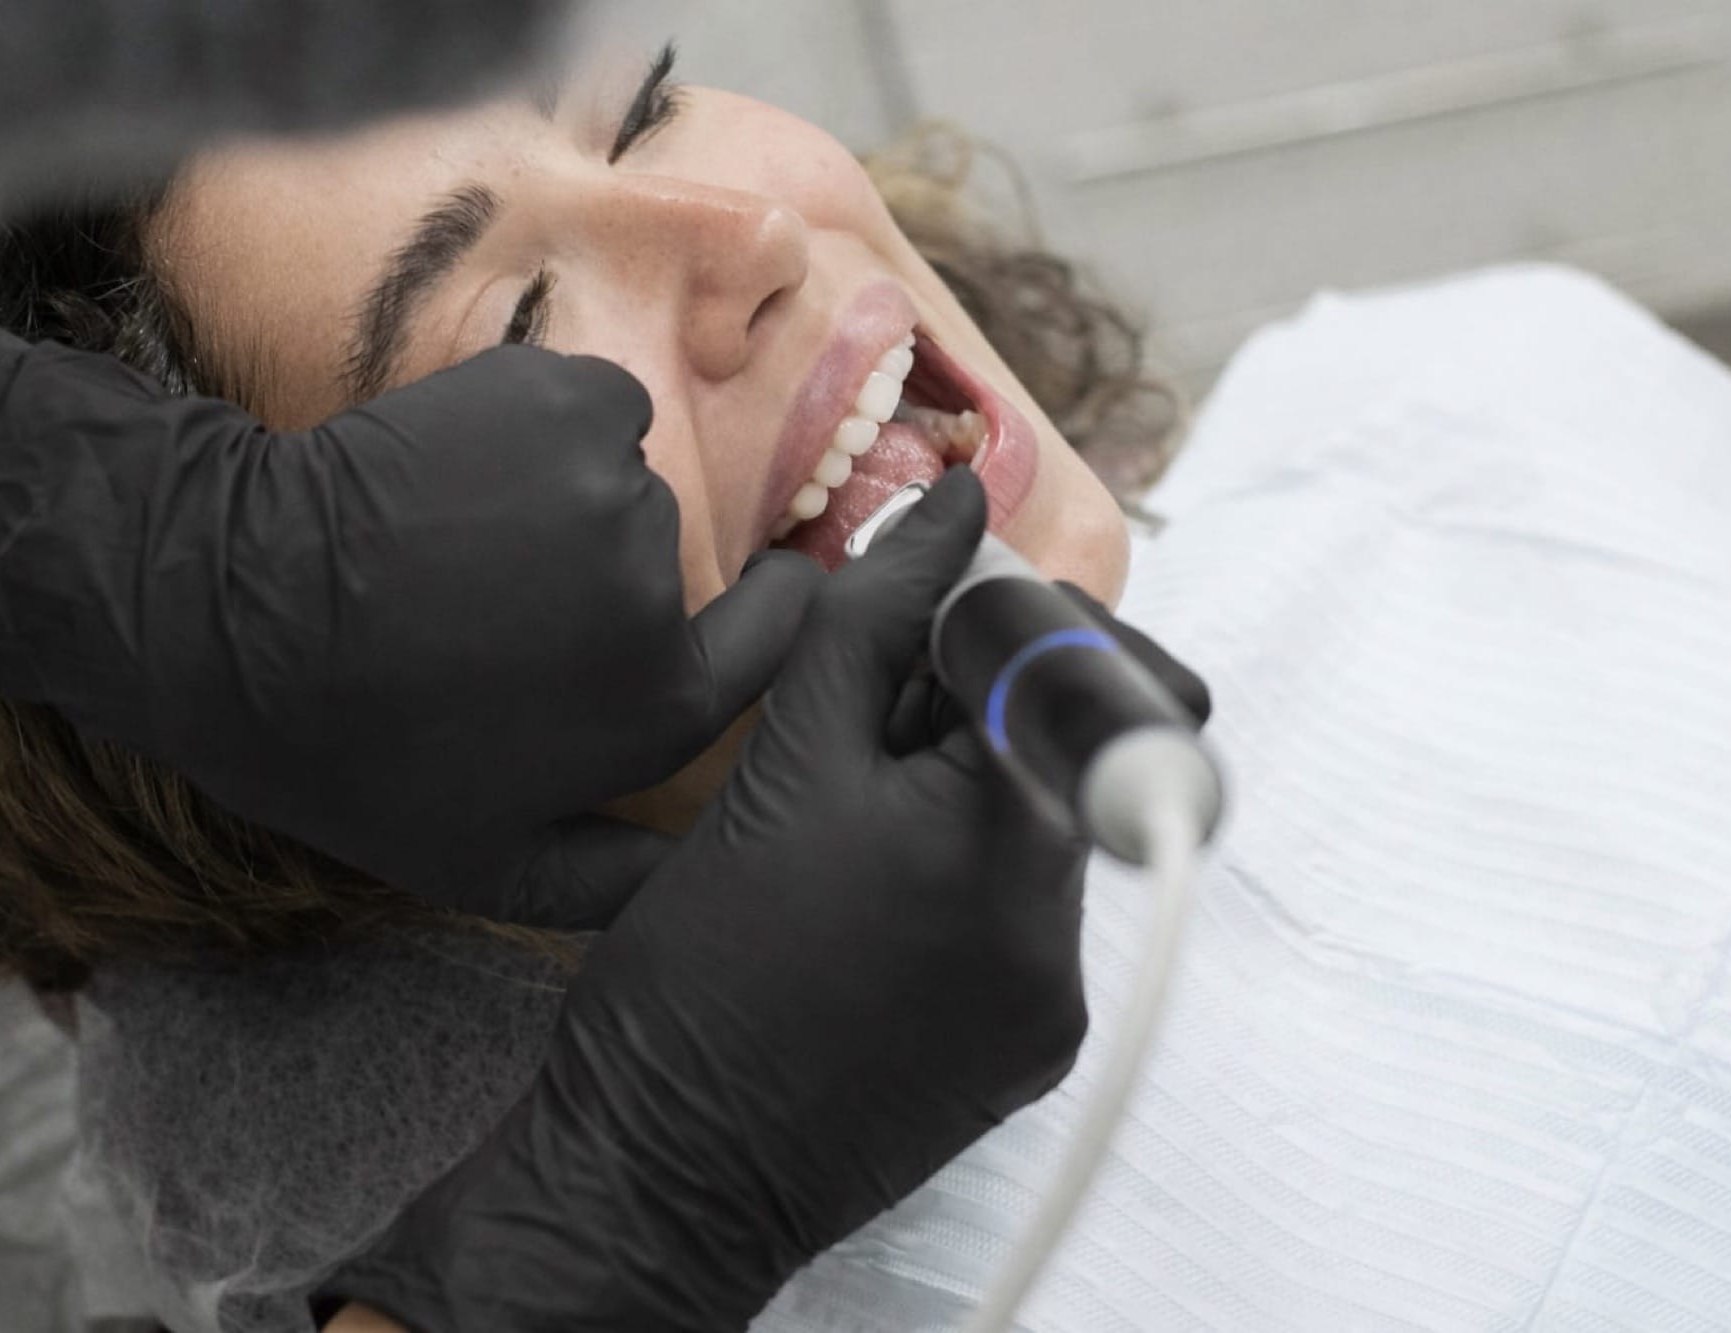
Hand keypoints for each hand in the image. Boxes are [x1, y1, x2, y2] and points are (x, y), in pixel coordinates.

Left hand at [0, 329, 818, 921]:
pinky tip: (461, 471)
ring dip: (564, 496)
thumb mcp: (492, 868)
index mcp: (660, 702)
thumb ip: (623, 880)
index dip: (771, 606)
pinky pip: (590, 404)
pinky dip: (541, 424)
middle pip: (676, 557)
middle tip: (504, 599)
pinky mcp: (557, 397)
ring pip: (626, 476)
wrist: (229, 611)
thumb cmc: (359, 756)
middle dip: (608, 572)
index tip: (735, 590)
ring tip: (464, 539)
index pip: (783, 631)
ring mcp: (610, 481)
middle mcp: (658, 587)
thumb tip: (714, 880)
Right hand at [320, 470, 1140, 1331]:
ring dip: (963, 791)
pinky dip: (960, 875)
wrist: (661, 1176)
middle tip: (868, 718)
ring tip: (845, 828)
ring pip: (1038, 829)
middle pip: (1061, 748)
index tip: (928, 609)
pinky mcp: (1029, 1049)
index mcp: (1008, 840)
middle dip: (977, 703)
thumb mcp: (776, 772)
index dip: (997, 614)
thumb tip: (952, 507)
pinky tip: (862, 900)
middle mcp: (1065, 929)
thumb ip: (875, 622)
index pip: (1068, 665)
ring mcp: (1053, 1000)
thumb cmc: (696, 975)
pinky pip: (1021, 916)